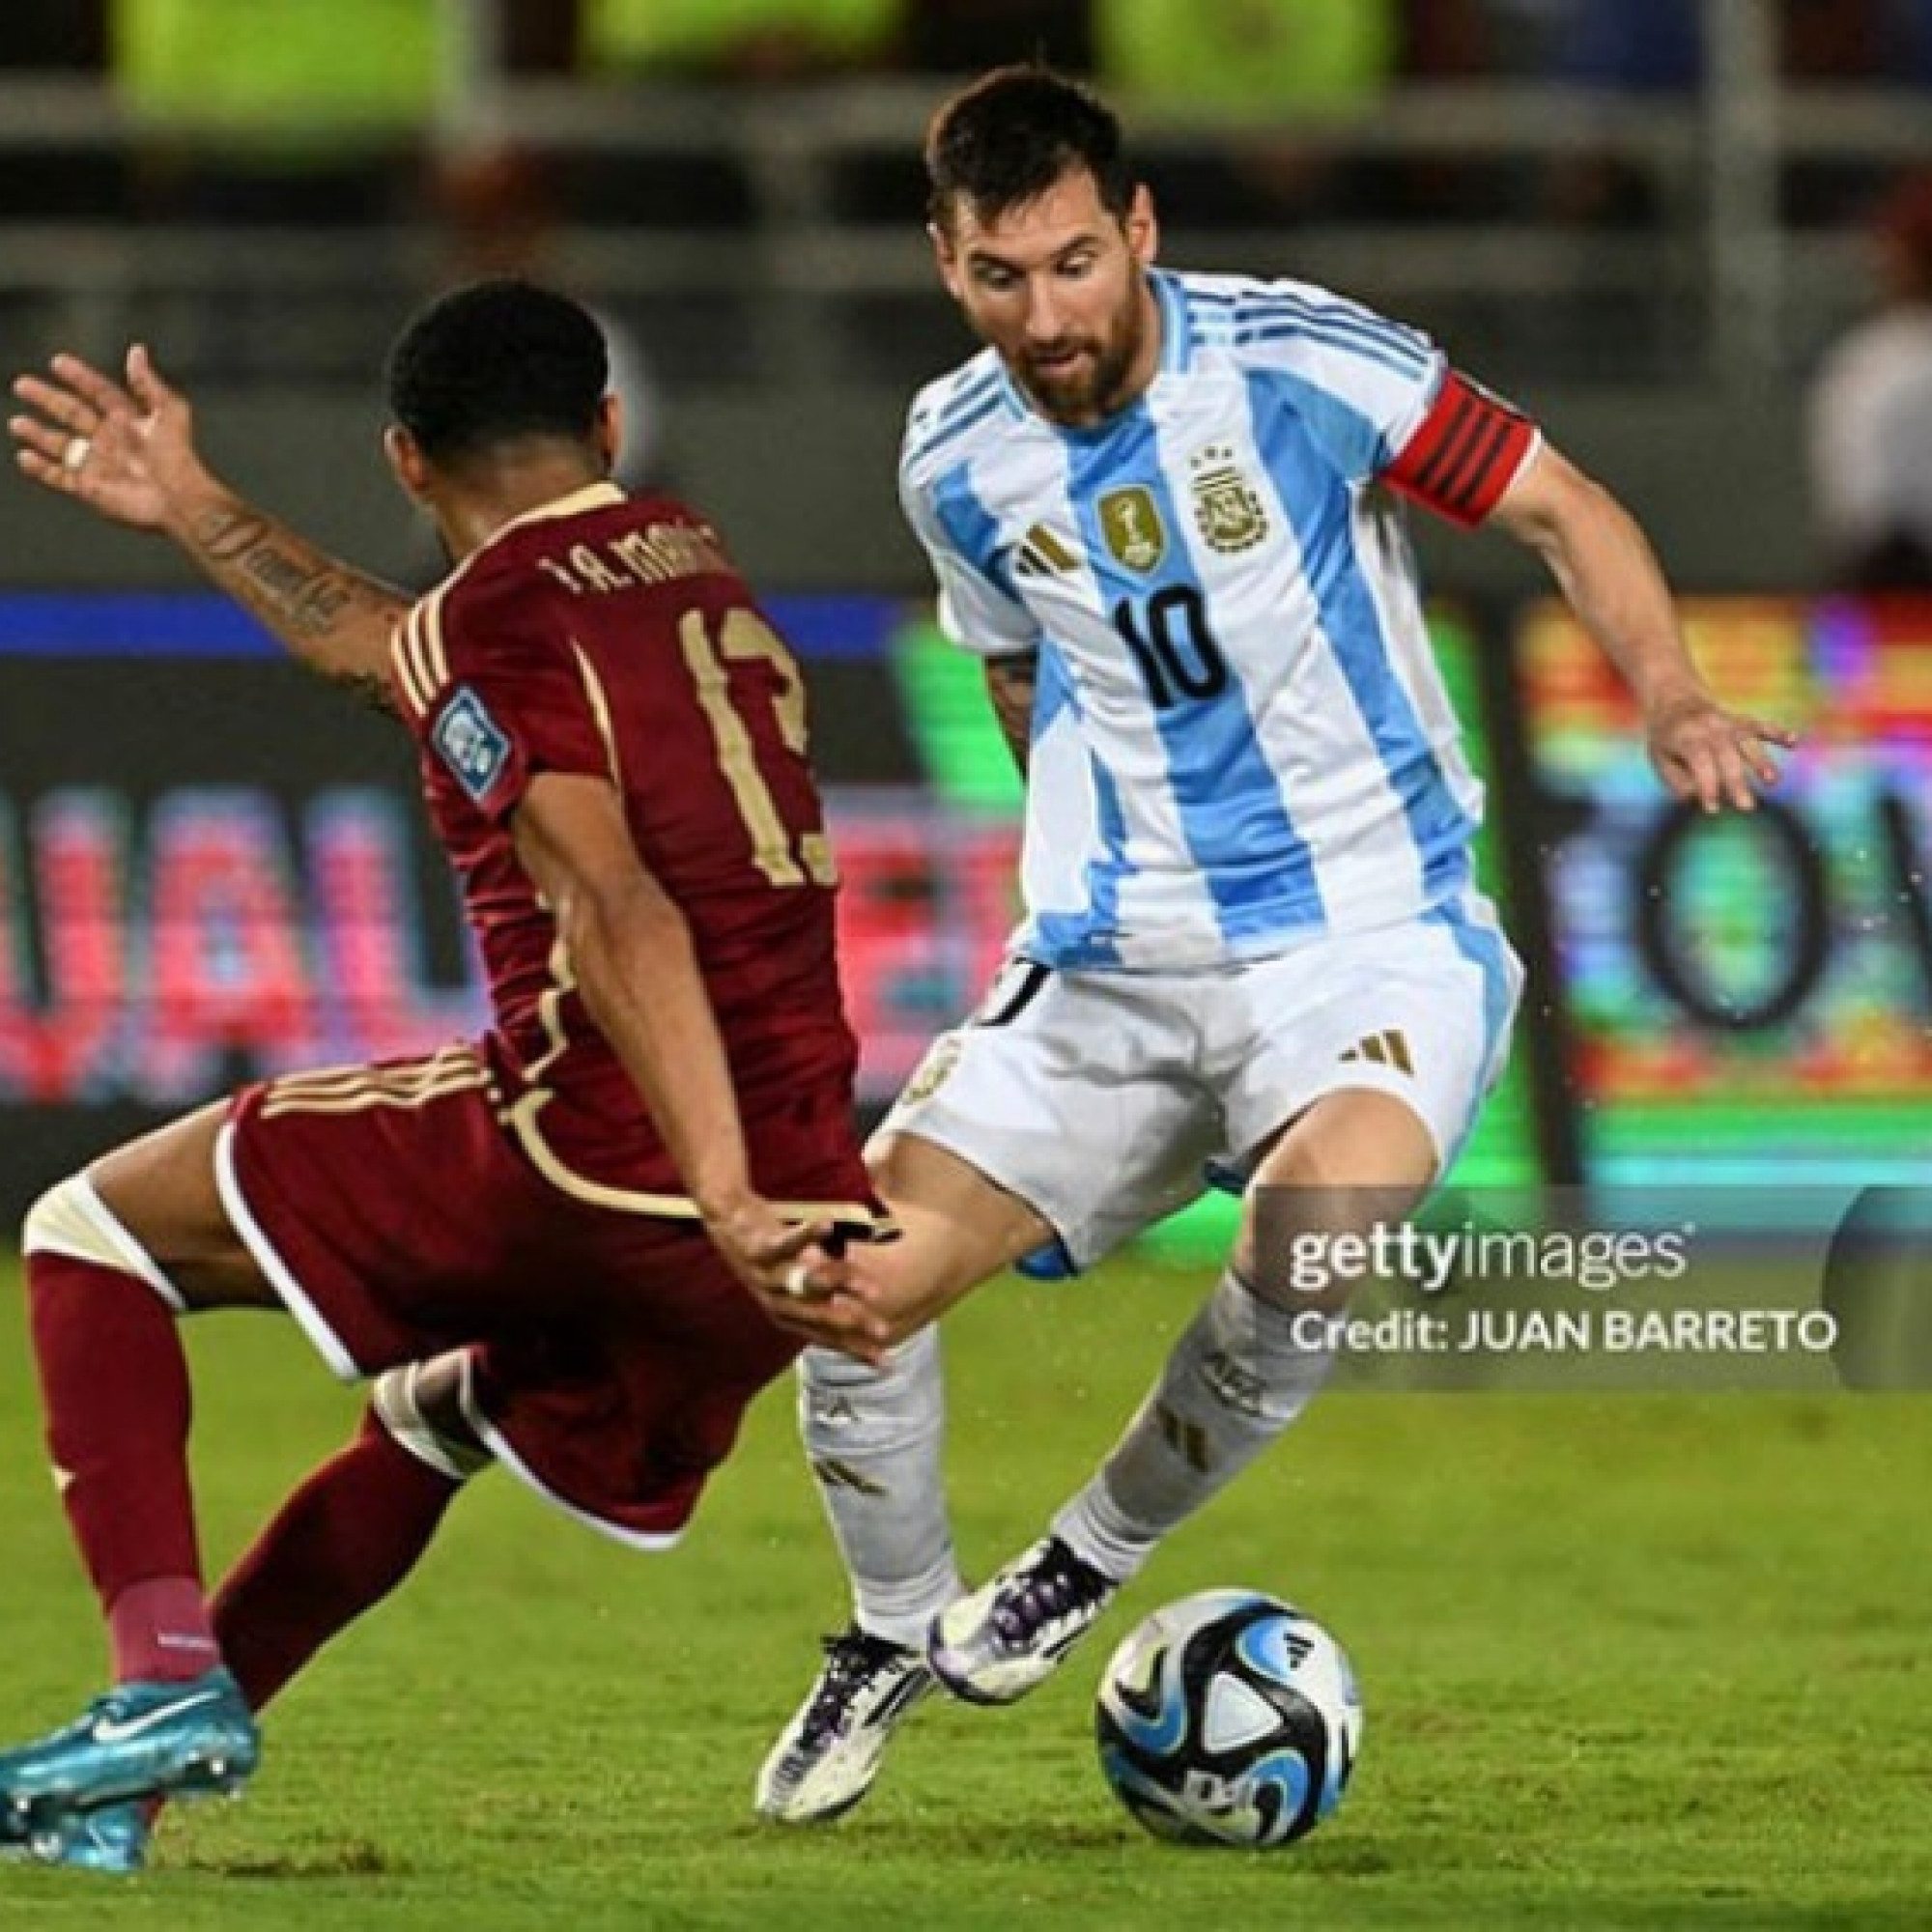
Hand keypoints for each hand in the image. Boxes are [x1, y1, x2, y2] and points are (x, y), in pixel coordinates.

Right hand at [10, 345, 214, 533]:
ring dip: (38, 433)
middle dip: (46, 399)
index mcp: (127, 419)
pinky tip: (25, 456)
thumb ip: (148, 383)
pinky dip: (41, 468)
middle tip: (23, 384)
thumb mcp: (170, 413)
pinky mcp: (90, 488)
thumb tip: (137, 351)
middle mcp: (109, 439)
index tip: (58, 362)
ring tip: (18, 423)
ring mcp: (98, 463)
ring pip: (60, 445)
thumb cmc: (179, 456)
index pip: (97, 391)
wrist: (179, 499)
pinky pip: (59, 476)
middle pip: (70, 413)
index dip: (79, 377)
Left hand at [704, 1194, 890, 1363]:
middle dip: (854, 1323)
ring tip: (871, 1287)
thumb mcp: (804, 1276)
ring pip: (806, 1283)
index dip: (856, 1350)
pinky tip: (828, 1224)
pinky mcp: (759, 1249)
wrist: (726, 1223)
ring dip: (839, 1282)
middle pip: (821, 1315)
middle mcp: (777, 1302)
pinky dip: (807, 1234)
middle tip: (884, 1331)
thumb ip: (832, 1289)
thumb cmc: (774, 1252)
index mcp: (789, 1315)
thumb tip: (872, 1297)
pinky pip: (785, 1243)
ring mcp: (766, 1277)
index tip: (886, 1363)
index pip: (827, 1337)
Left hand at [1645, 688, 1795, 813]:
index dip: (1706, 786)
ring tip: (1772, 781)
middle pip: (1726, 756)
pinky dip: (1778, 732)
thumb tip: (1699, 798)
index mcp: (1684, 737)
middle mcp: (1708, 727)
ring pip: (1747, 741)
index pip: (1699, 763)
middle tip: (1747, 807)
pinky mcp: (1741, 721)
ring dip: (1761, 761)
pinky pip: (1761, 725)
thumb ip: (1678, 781)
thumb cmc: (1667, 739)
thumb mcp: (1660, 760)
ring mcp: (1727, 722)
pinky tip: (1794, 742)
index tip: (1712, 809)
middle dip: (1737, 782)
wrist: (1674, 699)